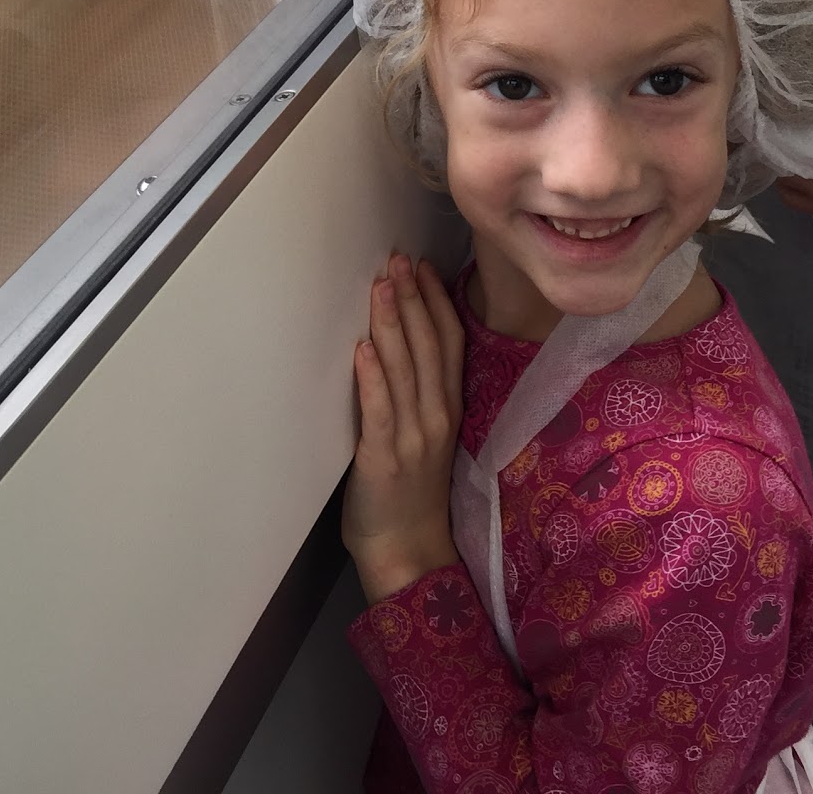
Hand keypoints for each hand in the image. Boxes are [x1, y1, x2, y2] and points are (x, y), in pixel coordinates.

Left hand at [343, 253, 464, 603]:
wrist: (408, 552)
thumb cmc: (411, 493)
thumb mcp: (429, 436)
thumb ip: (422, 394)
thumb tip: (402, 346)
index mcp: (448, 408)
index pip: (449, 343)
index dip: (437, 302)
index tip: (423, 267)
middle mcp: (436, 416)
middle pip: (428, 346)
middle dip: (413, 299)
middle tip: (398, 260)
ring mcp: (413, 436)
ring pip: (404, 369)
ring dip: (393, 323)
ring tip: (382, 286)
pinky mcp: (384, 458)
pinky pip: (380, 410)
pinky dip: (372, 377)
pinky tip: (363, 348)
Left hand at [773, 75, 812, 244]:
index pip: (791, 118)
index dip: (782, 106)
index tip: (781, 95)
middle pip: (781, 144)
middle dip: (780, 129)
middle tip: (783, 115)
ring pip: (781, 171)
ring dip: (781, 155)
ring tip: (788, 140)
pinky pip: (789, 198)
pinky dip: (786, 183)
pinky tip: (795, 171)